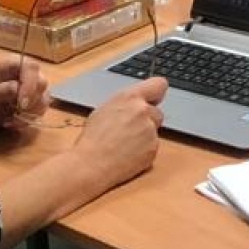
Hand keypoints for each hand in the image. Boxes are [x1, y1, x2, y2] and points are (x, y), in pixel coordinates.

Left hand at [0, 55, 48, 130]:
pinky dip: (30, 118)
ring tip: (12, 117)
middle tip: (16, 112)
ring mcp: (34, 86)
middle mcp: (28, 72)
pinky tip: (15, 120)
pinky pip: (41, 109)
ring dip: (30, 112)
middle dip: (30, 101)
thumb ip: (0, 90)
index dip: (30, 84)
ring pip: (45, 98)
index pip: (32, 68)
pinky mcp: (36, 99)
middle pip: (42, 83)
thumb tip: (17, 89)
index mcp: (14, 64)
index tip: (21, 104)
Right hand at [72, 76, 166, 191]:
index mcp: (130, 97)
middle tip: (129, 131)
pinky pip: (152, 147)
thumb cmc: (92, 139)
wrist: (89, 164)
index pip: (159, 84)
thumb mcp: (105, 109)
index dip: (156, 94)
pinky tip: (127, 155)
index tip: (153, 100)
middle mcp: (143, 111)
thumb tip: (136, 103)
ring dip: (144, 137)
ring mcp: (150, 130)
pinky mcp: (153, 148)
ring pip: (154, 131)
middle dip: (147, 121)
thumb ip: (126, 103)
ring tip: (123, 145)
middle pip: (157, 113)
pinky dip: (143, 152)